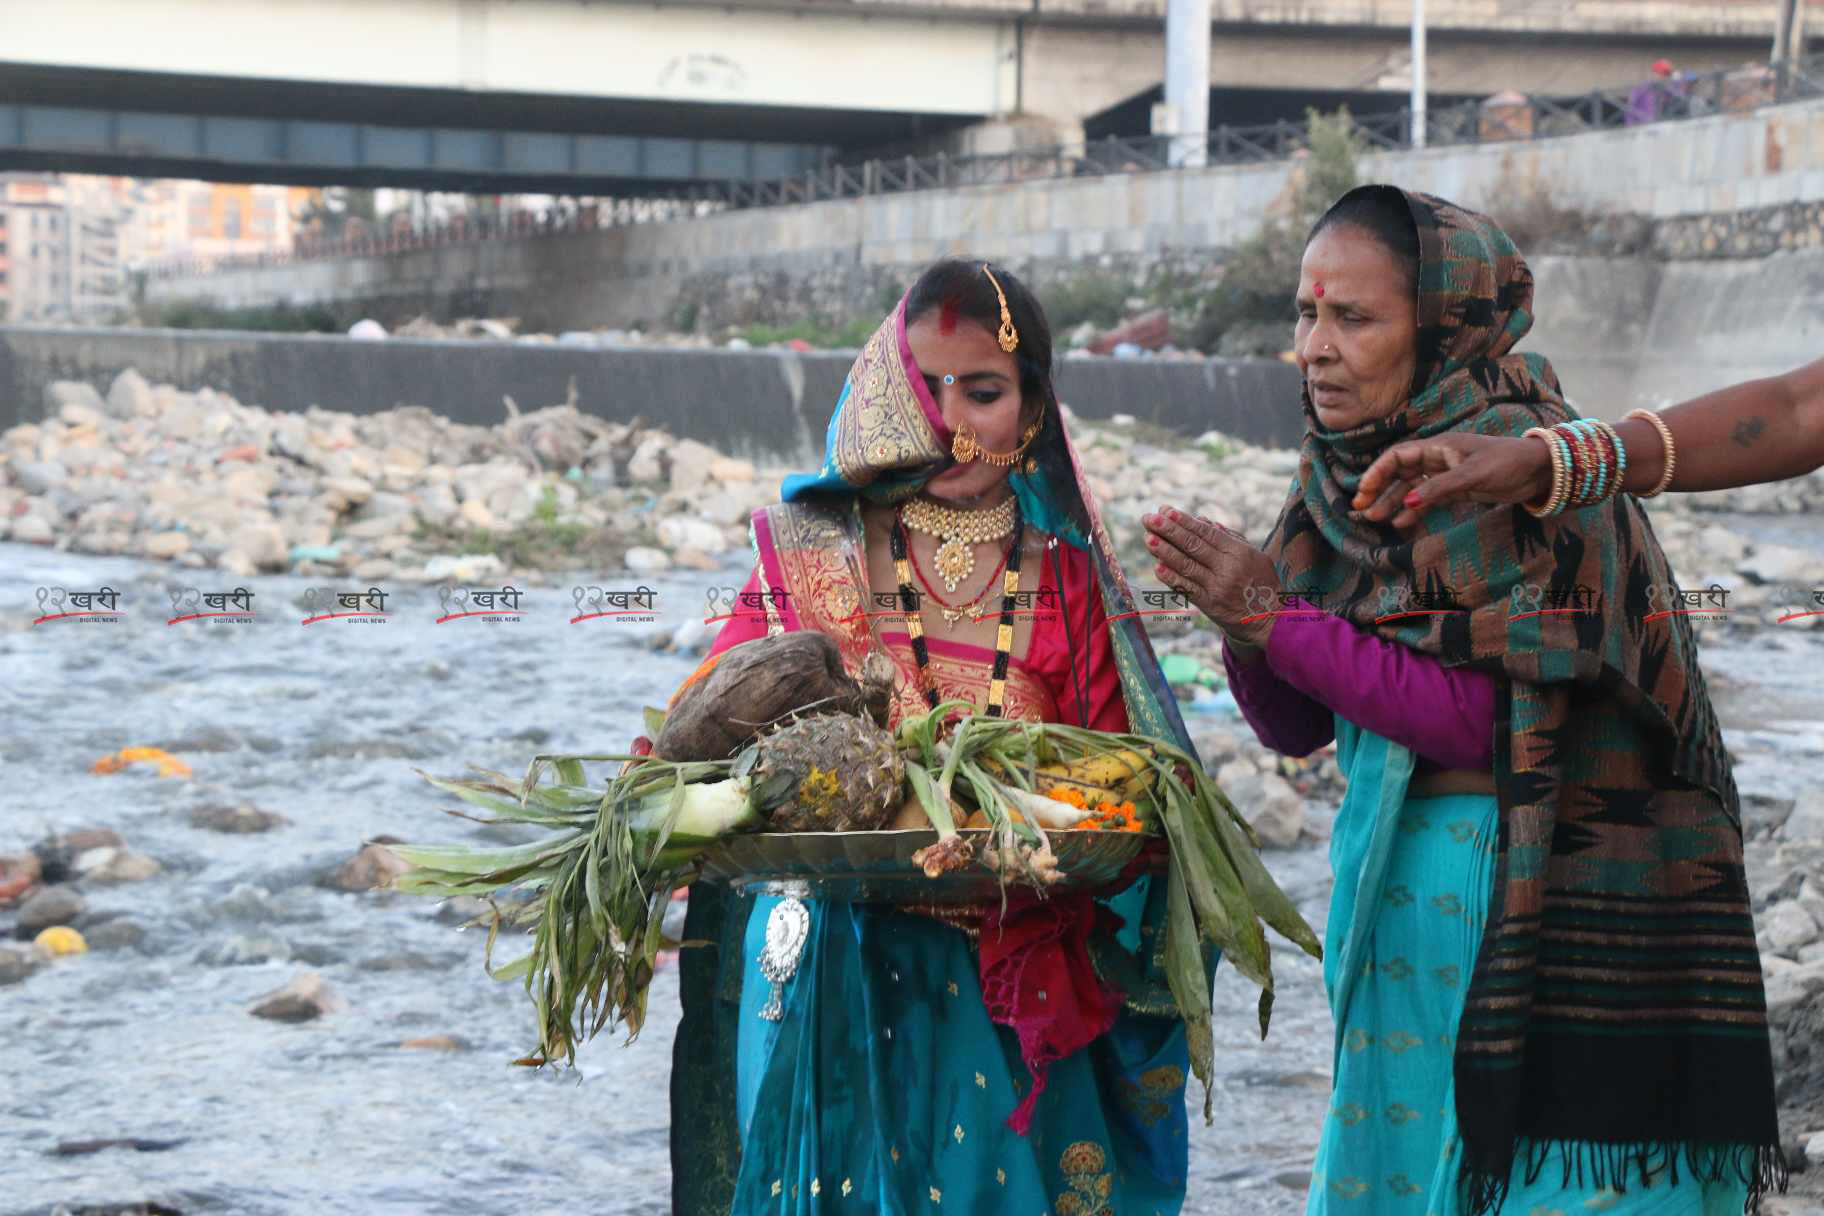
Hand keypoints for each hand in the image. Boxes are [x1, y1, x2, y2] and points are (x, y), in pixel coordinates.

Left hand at [1141, 507, 1280, 649]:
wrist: (1271, 618)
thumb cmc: (1261, 582)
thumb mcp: (1253, 555)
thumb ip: (1229, 537)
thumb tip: (1202, 520)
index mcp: (1238, 552)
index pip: (1206, 533)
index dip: (1184, 521)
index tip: (1165, 510)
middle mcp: (1227, 568)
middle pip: (1193, 545)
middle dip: (1168, 530)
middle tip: (1149, 518)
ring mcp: (1217, 587)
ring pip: (1187, 565)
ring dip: (1164, 551)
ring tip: (1148, 538)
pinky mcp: (1209, 605)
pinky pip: (1187, 588)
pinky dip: (1172, 577)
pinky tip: (1157, 567)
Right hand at [1352, 434, 1553, 529]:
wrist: (1538, 470)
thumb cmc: (1507, 463)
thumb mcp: (1473, 475)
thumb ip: (1439, 488)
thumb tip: (1407, 502)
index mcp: (1439, 446)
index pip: (1398, 456)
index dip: (1378, 472)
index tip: (1364, 492)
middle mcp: (1438, 459)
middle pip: (1399, 473)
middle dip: (1379, 489)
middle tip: (1362, 509)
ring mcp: (1446, 475)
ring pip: (1411, 488)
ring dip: (1393, 502)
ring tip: (1376, 518)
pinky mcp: (1457, 489)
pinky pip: (1428, 500)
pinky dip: (1414, 510)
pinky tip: (1402, 522)